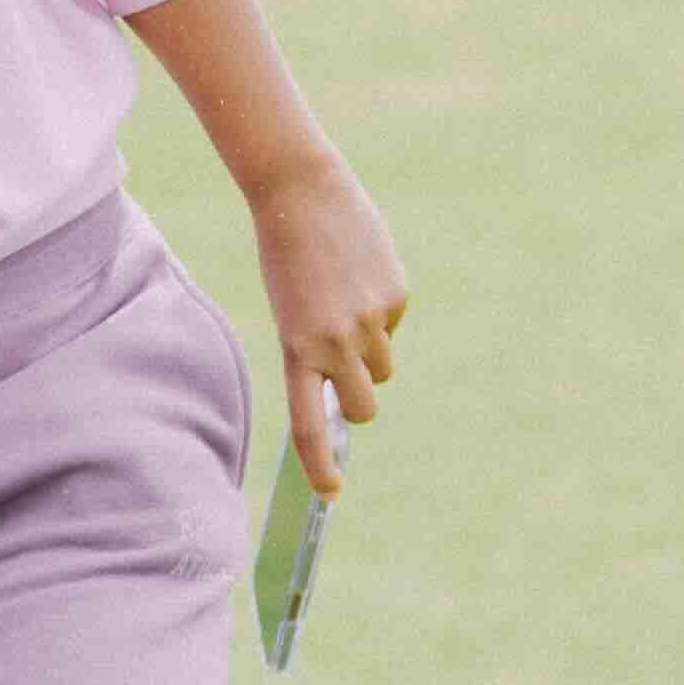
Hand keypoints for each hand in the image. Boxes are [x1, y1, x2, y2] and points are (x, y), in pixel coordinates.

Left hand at [250, 156, 407, 495]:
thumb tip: (360, 383)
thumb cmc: (287, 255)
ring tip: (343, 303)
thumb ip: (319, 350)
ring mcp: (369, 322)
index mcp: (296, 349)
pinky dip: (380, 308)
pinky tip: (358, 273)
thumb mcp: (291, 311)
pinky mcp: (396, 298)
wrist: (301, 192)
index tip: (329, 492)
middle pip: (364, 408)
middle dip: (360, 402)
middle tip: (347, 377)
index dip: (319, 465)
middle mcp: (335, 343)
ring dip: (371, 350)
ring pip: (384, 368)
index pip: (308, 425)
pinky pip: (393, 324)